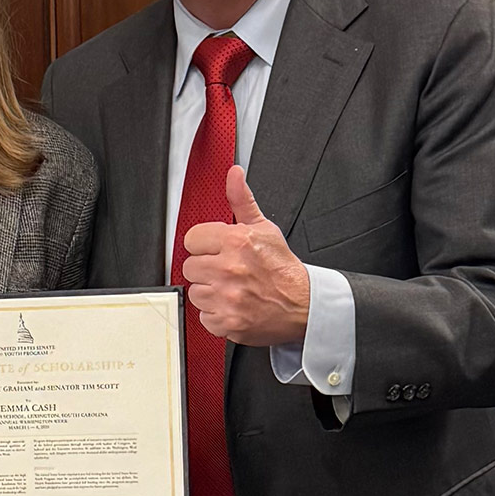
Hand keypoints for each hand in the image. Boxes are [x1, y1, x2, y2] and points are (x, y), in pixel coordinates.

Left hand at [179, 165, 309, 347]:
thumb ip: (242, 200)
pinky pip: (204, 316)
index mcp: (236, 241)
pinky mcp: (226, 321)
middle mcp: (229, 269)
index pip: (192, 239)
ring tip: (232, 290)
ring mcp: (227, 297)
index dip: (205, 246)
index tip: (218, 252)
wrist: (304, 305)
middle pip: (190, 267)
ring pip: (195, 292)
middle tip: (228, 272)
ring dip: (210, 292)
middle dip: (207, 269)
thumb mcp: (265, 228)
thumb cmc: (283, 268)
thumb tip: (234, 174)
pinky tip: (234, 306)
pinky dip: (217, 315)